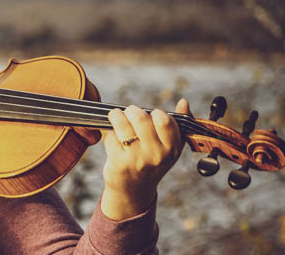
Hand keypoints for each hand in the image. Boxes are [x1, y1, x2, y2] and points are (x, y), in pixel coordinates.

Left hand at [99, 99, 188, 219]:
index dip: (154, 113)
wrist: (134, 190)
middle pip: (141, 118)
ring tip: (116, 116)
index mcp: (173, 148)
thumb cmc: (151, 162)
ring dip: (116, 116)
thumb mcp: (169, 147)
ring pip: (123, 125)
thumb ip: (177, 124)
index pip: (165, 121)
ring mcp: (138, 159)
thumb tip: (184, 102)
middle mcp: (157, 155)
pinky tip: (112, 136)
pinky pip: (111, 137)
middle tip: (129, 113)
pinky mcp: (119, 163)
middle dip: (132, 111)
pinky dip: (109, 133)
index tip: (149, 115)